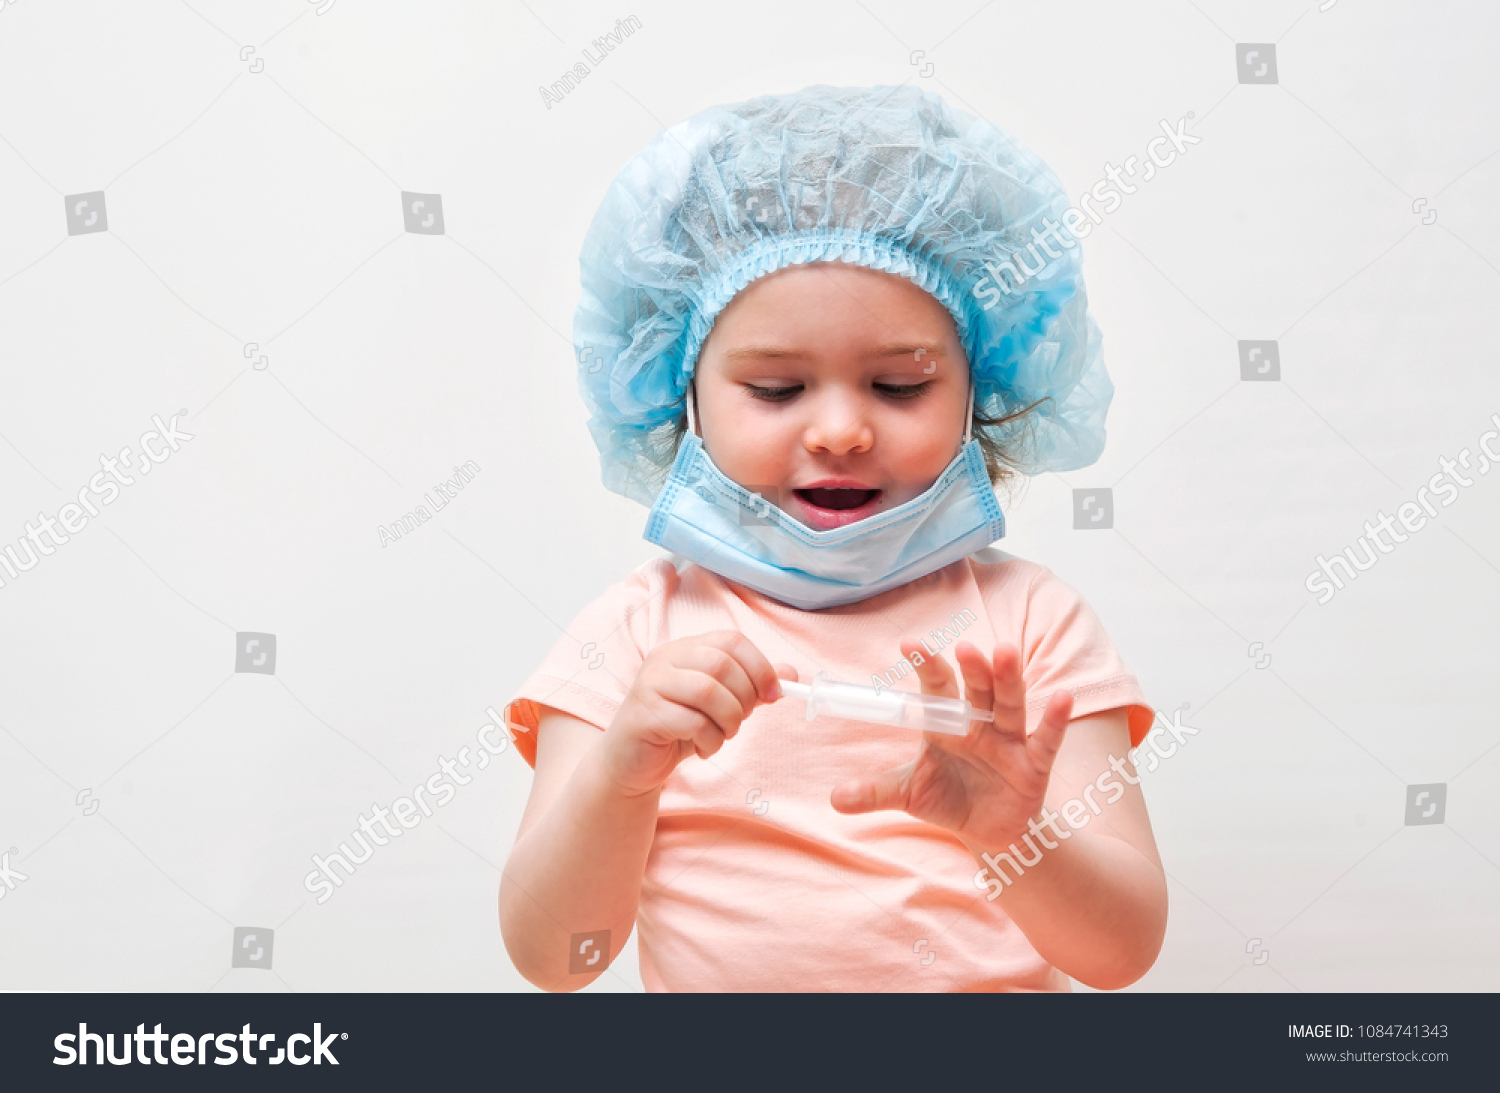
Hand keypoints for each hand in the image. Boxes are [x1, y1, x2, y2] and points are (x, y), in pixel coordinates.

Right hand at [602, 630, 797, 797]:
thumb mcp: (718, 705)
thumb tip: (791, 674)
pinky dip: (710, 740)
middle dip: (744, 699)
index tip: (774, 695)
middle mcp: (664, 659)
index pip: (732, 640)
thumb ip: (750, 686)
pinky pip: (692, 723)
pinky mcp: (644, 715)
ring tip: (722, 735)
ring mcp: (650, 685)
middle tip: (739, 721)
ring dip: (728, 721)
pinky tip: (703, 748)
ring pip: (708, 692)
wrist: (631, 763)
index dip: (761, 666)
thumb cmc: (677, 728)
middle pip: (722, 665)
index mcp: (685, 649)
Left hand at [829, 639, 1072, 850]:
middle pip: (977, 689)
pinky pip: (1046, 739)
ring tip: (1005, 652)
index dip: (926, 665)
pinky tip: (1063, 698)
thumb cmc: (948, 798)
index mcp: (947, 723)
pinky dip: (1054, 720)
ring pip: (1009, 704)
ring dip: (1008, 679)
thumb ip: (876, 791)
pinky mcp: (1034, 764)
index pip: (936, 687)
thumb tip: (834, 799)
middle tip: (965, 647)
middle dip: (973, 668)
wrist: (988, 832)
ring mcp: (1009, 740)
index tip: (908, 643)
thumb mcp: (910, 793)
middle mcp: (979, 723)